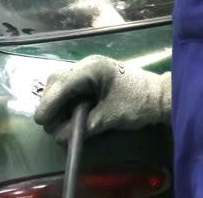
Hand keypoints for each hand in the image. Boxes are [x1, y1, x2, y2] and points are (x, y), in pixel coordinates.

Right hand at [33, 55, 170, 141]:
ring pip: (62, 83)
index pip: (61, 84)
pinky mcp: (92, 78)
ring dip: (56, 102)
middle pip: (57, 81)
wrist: (161, 97)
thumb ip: (84, 126)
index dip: (49, 103)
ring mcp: (89, 70)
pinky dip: (65, 100)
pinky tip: (66, 114)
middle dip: (50, 102)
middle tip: (47, 124)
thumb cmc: (138, 104)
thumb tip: (59, 137)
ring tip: (56, 122)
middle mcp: (87, 65)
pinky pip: (71, 86)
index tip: (41, 121)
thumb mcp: (111, 117)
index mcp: (91, 69)